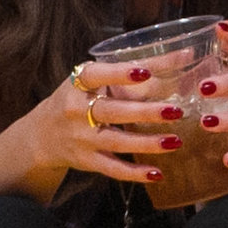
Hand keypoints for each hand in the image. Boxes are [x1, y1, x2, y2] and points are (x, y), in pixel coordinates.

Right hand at [27, 58, 193, 186]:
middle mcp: (77, 111)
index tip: (144, 72)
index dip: (119, 73)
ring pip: (116, 142)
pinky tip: (157, 173)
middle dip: (144, 112)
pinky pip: (113, 169)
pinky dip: (134, 173)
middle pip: (111, 111)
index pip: (96, 75)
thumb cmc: (79, 97)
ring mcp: (82, 138)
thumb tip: (184, 54)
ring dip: (146, 143)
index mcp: (78, 84)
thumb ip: (132, 68)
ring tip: (175, 141)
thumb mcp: (94, 79)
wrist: (43, 134)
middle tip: (175, 111)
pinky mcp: (88, 161)